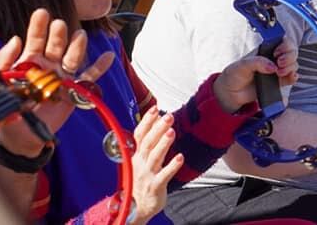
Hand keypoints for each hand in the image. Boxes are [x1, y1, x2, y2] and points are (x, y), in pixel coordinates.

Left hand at [0, 8, 113, 157]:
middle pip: (56, 45)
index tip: (41, 13)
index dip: (38, 26)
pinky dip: (99, 68)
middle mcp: (48, 65)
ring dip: (77, 46)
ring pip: (72, 57)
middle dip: (58, 34)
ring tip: (79, 36)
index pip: (35, 39)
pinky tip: (108, 57)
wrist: (20, 136)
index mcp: (29, 62)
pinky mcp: (73, 90)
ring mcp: (62, 77)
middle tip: (59, 25)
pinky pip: (89, 78)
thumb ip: (3, 61)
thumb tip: (15, 40)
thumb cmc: (8, 110)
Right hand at [129, 107, 183, 224]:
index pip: (139, 135)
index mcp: (137, 155)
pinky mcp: (155, 187)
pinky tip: (180, 158)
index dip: (146, 121)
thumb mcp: (142, 160)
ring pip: (155, 157)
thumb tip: (157, 119)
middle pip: (148, 143)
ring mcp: (147, 175)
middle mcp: (140, 163)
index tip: (155, 108)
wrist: (136, 207)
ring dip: (163, 144)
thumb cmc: (142, 180)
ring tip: (172, 132)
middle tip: (169, 116)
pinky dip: (172, 167)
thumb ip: (149, 142)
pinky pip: (164, 176)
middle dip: (158, 129)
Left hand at [213, 39, 298, 112]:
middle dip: (289, 57)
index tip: (278, 52)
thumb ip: (257, 62)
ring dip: (290, 67)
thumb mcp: (242, 65)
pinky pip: (290, 78)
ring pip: (293, 64)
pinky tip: (291, 77)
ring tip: (279, 73)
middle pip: (291, 52)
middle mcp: (273, 58)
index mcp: (264, 49)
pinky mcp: (278, 82)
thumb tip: (272, 67)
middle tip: (280, 63)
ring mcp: (276, 70)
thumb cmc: (235, 74)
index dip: (285, 45)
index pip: (282, 41)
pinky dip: (293, 77)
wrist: (231, 93)